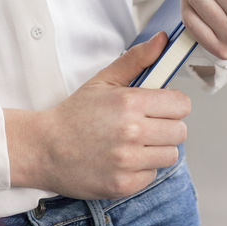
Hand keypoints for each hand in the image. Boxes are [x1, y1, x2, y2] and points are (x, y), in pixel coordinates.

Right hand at [4, 33, 189, 198]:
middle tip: (145, 124)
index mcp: (130, 103)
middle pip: (179, 131)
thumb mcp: (103, 80)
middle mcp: (132, 133)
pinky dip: (142, 168)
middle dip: (166, 126)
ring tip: (134, 142)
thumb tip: (162, 40)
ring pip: (170, 155)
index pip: (181, 104)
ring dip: (156, 149)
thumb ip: (137, 59)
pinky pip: (153, 175)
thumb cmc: (75, 113)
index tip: (160, 106)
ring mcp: (129, 161)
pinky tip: (123, 159)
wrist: (45, 148)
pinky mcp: (125, 185)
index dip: (172, 103)